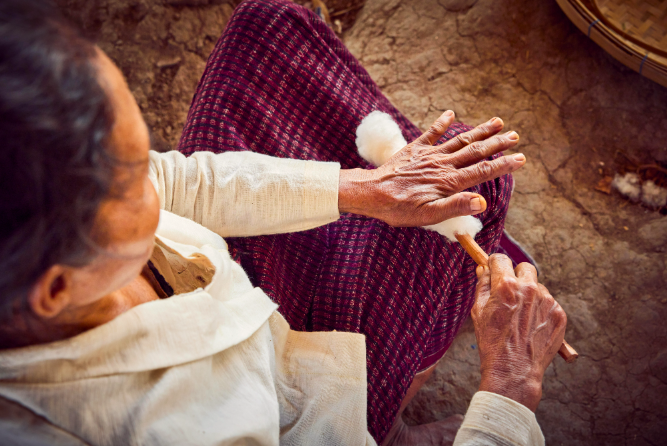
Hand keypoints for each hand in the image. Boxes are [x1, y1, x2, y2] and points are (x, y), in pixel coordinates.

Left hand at [338, 110, 524, 226]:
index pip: (482, 171)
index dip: (503, 165)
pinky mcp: (414, 150)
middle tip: (516, 136)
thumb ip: (456, 206)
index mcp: (449, 182)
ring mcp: (429, 155)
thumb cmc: (399, 209)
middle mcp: (443, 165)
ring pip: (460, 140)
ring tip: (498, 121)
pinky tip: (451, 113)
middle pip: (475, 151)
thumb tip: (482, 202)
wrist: (371, 193)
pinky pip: (431, 133)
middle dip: (497, 143)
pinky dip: (442, 123)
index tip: (521, 159)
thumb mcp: (429, 216)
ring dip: (480, 131)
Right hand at [472, 254, 566, 411]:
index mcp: (507, 286)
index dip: (495, 265)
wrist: (514, 370)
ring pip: (537, 286)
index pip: (501, 259)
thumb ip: (482, 285)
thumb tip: (485, 269)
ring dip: (529, 295)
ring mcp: (547, 301)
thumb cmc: (492, 342)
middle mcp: (529, 289)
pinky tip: (531, 326)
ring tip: (520, 317)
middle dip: (516, 275)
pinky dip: (540, 310)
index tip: (494, 270)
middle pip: (524, 267)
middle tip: (509, 292)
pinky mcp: (559, 314)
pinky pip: (548, 303)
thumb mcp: (478, 311)